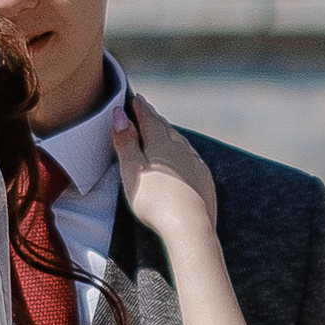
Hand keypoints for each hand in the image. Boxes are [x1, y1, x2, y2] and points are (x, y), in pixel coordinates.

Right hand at [113, 94, 217, 238]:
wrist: (189, 226)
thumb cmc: (154, 200)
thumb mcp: (132, 169)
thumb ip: (126, 142)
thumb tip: (119, 114)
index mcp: (161, 143)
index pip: (148, 119)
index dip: (139, 108)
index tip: (134, 98)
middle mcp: (181, 148)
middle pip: (165, 128)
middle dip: (154, 118)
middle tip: (145, 108)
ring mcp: (195, 164)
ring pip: (180, 141)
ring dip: (169, 133)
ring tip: (162, 129)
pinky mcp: (204, 180)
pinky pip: (191, 157)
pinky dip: (182, 151)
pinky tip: (184, 156)